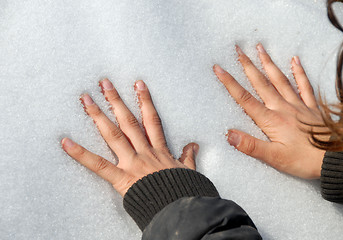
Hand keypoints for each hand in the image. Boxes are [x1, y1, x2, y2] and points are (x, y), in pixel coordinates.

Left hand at [61, 79, 198, 195]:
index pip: (151, 120)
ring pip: (113, 135)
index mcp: (159, 150)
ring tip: (86, 100)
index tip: (138, 84)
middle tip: (104, 84)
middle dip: (116, 100)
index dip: (144, 101)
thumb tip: (193, 146)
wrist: (179, 207)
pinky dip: (81, 154)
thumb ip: (188, 157)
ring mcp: (132, 162)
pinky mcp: (121, 178)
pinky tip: (66, 143)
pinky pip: (99, 165)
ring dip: (98, 116)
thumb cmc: (182, 190)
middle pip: (128, 121)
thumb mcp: (188, 171)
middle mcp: (144, 151)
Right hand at [213, 44, 327, 178]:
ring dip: (268, 63)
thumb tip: (229, 134)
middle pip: (261, 83)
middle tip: (238, 50)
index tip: (219, 68)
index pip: (244, 99)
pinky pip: (304, 85)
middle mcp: (282, 108)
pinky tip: (294, 60)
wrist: (334, 158)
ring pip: (279, 80)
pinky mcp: (311, 107)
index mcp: (271, 120)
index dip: (229, 83)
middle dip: (247, 66)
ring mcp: (297, 105)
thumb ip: (251, 146)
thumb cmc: (304, 160)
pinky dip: (298, 72)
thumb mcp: (274, 158)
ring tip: (260, 48)